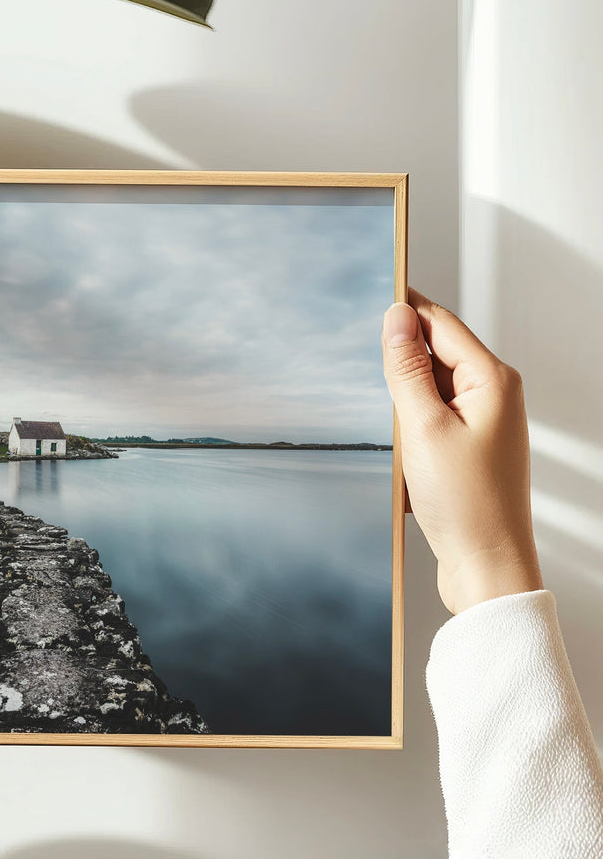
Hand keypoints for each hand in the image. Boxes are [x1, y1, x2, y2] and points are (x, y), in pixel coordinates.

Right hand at [382, 288, 542, 614]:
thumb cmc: (465, 503)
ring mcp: (483, 422)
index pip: (440, 323)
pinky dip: (410, 425)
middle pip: (436, 353)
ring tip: (389, 426)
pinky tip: (398, 448)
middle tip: (364, 369)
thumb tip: (397, 318)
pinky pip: (432, 417)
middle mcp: (494, 395)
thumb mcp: (423, 428)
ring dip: (402, 399)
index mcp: (492, 380)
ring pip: (430, 388)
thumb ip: (407, 369)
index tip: (369, 292)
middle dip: (399, 358)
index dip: (404, 308)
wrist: (486, 566)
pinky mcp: (469, 447)